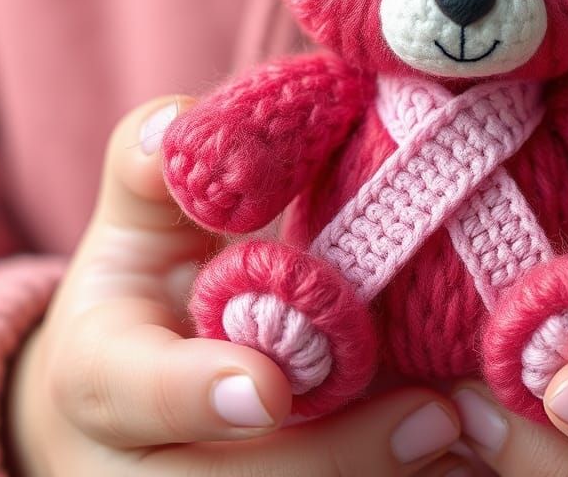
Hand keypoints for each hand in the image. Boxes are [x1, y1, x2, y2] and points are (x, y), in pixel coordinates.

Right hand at [7, 97, 462, 476]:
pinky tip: (460, 456)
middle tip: (436, 417)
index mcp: (99, 377)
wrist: (132, 391)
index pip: (135, 393)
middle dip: (334, 459)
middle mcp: (136, 466)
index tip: (270, 385)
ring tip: (468, 438)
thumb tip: (182, 126)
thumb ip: (154, 167)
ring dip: (378, 476)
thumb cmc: (148, 285)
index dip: (199, 393)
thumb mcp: (142, 220)